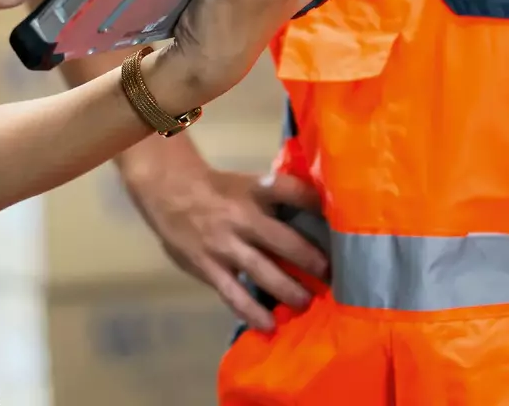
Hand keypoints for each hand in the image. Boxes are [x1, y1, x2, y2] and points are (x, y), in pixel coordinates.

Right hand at [122, 156, 328, 331]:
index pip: (291, 191)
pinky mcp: (209, 267)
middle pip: (284, 240)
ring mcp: (225, 244)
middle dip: (312, 261)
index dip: (316, 204)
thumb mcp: (247, 184)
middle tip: (332, 276)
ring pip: (264, 272)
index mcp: (255, 190)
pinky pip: (234, 294)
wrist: (170, 192)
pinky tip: (268, 325)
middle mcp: (242, 217)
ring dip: (290, 291)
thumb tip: (316, 213)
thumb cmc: (217, 190)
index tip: (339, 221)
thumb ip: (275, 199)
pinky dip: (253, 312)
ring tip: (307, 303)